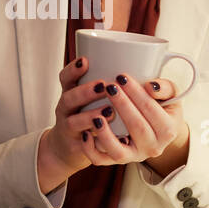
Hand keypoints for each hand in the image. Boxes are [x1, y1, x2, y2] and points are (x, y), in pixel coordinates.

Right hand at [36, 56, 105, 190]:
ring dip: (89, 116)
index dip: (73, 69)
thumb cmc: (88, 117)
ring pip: (73, 122)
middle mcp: (66, 110)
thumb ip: (110, 85)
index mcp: (71, 94)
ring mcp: (68, 129)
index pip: (66, 78)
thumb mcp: (90, 99)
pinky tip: (111, 139)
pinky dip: (94, 143)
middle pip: (68, 98)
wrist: (69, 147)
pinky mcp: (76, 147)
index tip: (85, 60)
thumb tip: (143, 72)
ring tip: (109, 112)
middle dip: (85, 91)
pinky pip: (82, 147)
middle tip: (104, 85)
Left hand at [77, 74, 188, 174]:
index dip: (136, 93)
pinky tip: (85, 133)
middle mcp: (153, 147)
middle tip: (109, 87)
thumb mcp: (171, 96)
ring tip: (96, 115)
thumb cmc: (162, 108)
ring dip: (105, 133)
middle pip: (137, 127)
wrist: (157, 132)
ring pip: (118, 151)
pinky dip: (90, 149)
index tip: (122, 77)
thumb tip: (150, 87)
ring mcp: (135, 156)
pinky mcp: (118, 160)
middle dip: (121, 105)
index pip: (151, 109)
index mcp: (168, 131)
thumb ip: (166, 88)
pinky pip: (101, 160)